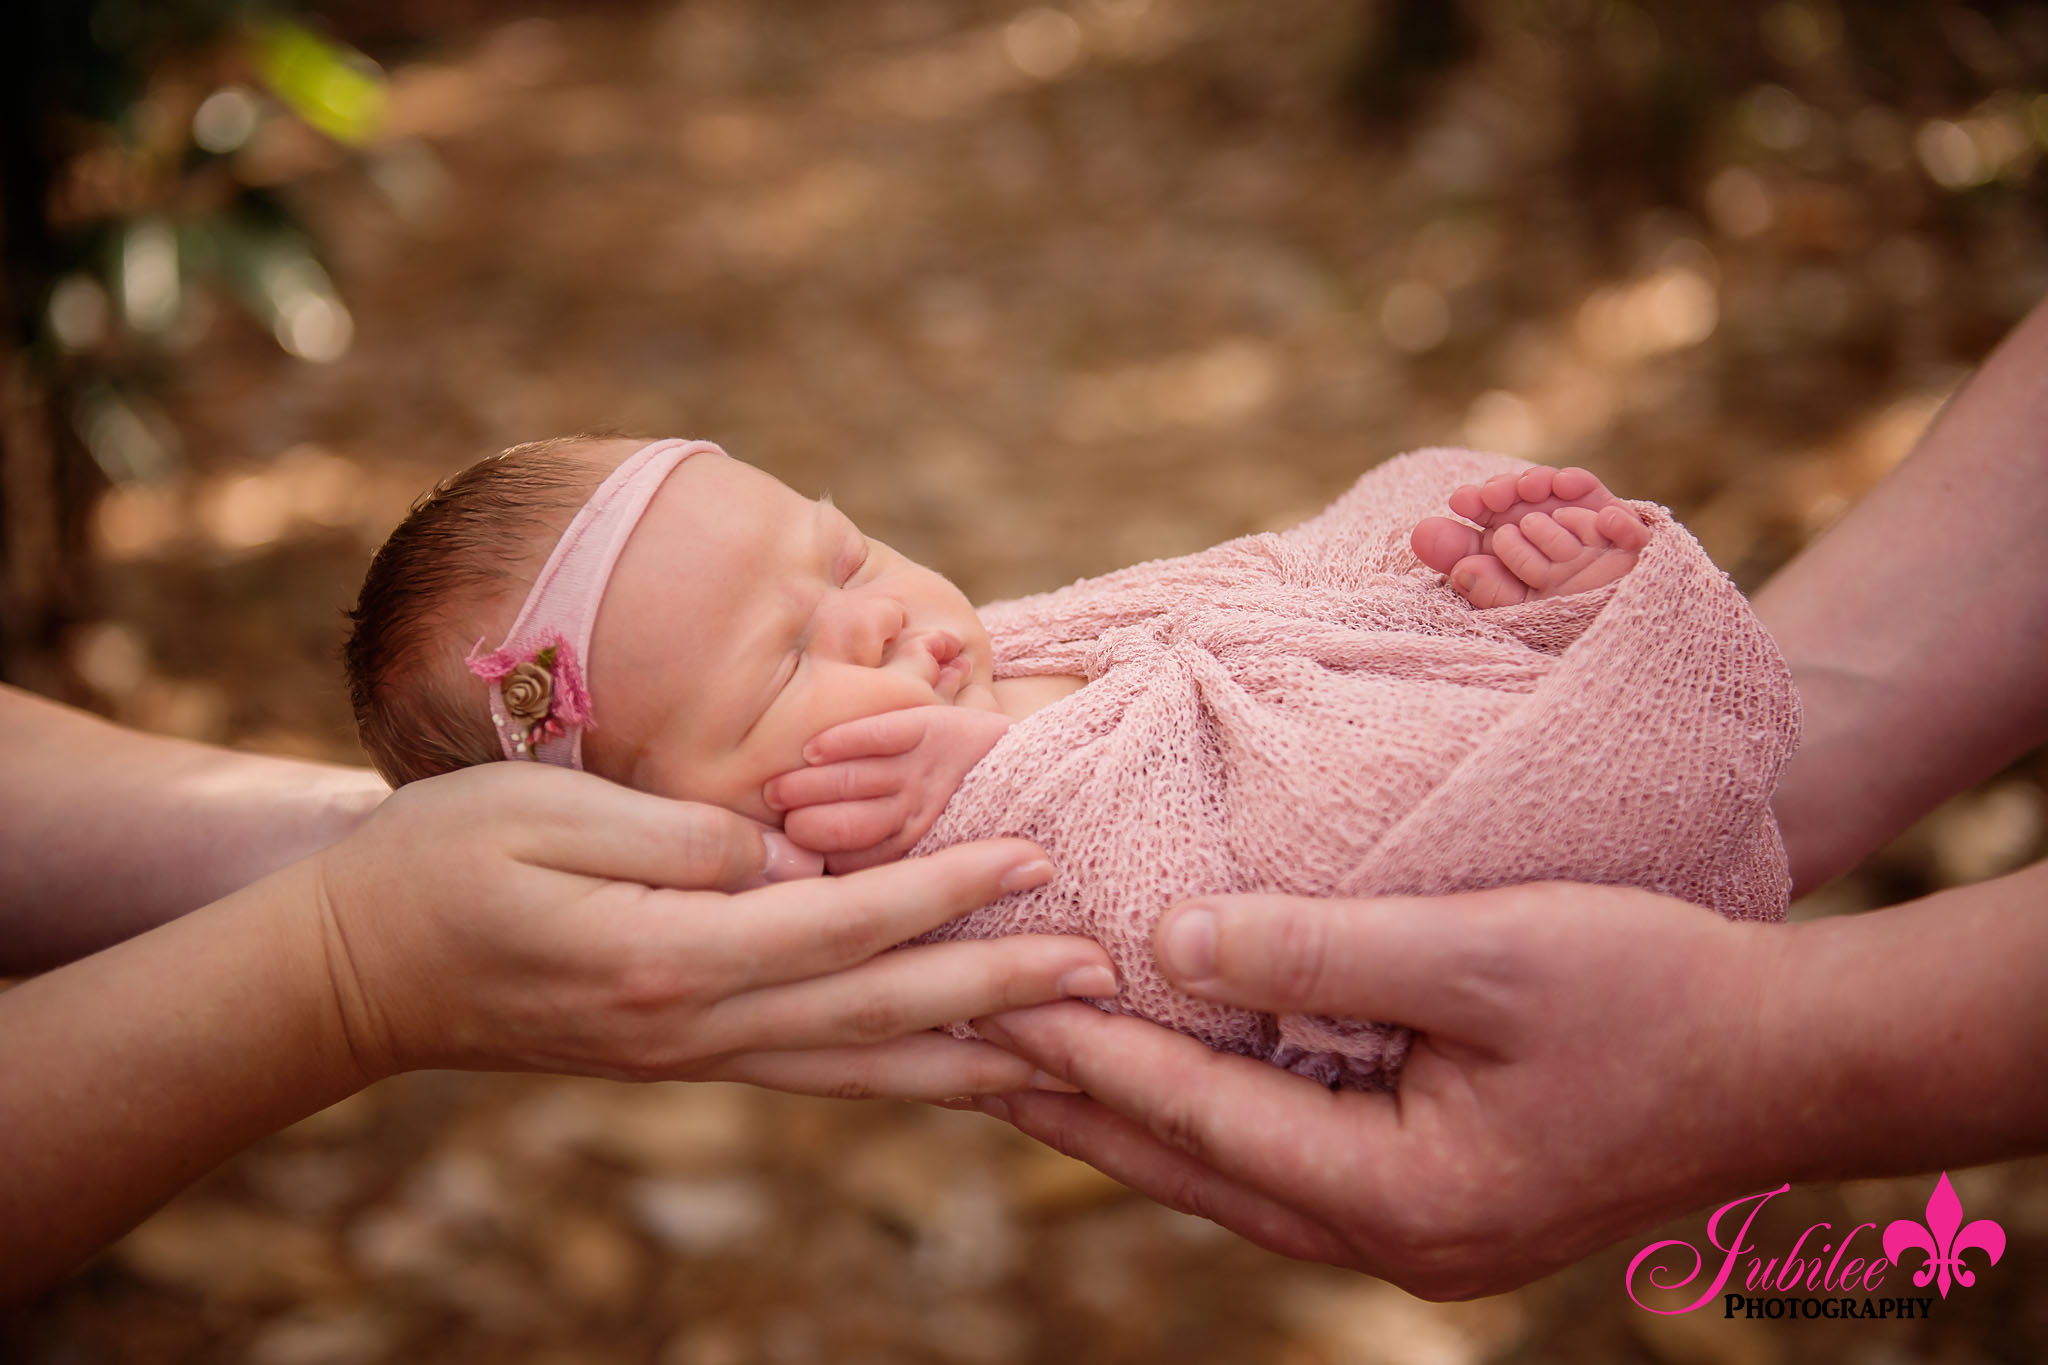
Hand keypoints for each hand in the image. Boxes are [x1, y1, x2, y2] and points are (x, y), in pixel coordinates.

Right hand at [311, 763, 1115, 1099]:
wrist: (351, 973)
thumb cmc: (435, 864)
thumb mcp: (544, 815)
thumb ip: (680, 839)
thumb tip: (791, 858)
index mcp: (666, 957)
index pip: (841, 924)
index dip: (945, 890)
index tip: (1036, 855)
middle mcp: (694, 1027)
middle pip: (875, 1012)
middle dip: (997, 992)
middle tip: (1103, 973)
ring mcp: (691, 1056)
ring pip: (858, 1066)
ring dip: (968, 1056)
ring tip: (1066, 1051)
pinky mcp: (684, 1058)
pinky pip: (815, 1071)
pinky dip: (896, 1072)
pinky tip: (951, 1067)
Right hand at [764, 705, 1014, 872]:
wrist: (1043, 776)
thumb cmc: (974, 822)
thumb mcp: (934, 857)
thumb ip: (879, 869)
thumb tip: (811, 892)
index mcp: (913, 858)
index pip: (846, 869)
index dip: (809, 864)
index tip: (780, 863)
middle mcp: (917, 819)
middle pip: (844, 827)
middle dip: (803, 825)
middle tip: (772, 825)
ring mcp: (926, 775)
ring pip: (856, 781)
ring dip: (810, 785)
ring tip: (776, 792)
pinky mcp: (937, 729)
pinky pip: (886, 733)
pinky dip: (848, 739)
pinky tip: (815, 749)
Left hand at [971, 884, 1784, 1297]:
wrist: (1794, 1058)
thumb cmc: (1655, 991)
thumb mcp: (1482, 951)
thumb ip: (1321, 950)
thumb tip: (1172, 942)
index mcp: (1402, 1194)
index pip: (1197, 1118)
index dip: (1085, 1048)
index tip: (988, 993)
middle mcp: (1395, 1239)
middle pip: (1193, 1169)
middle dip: (1075, 1102)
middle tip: (962, 1045)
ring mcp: (1418, 1231)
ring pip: (1232, 1175)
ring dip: (1132, 1114)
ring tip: (1030, 1061)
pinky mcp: (1438, 1196)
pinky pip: (1286, 1159)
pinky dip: (1210, 1112)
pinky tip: (1166, 1072)